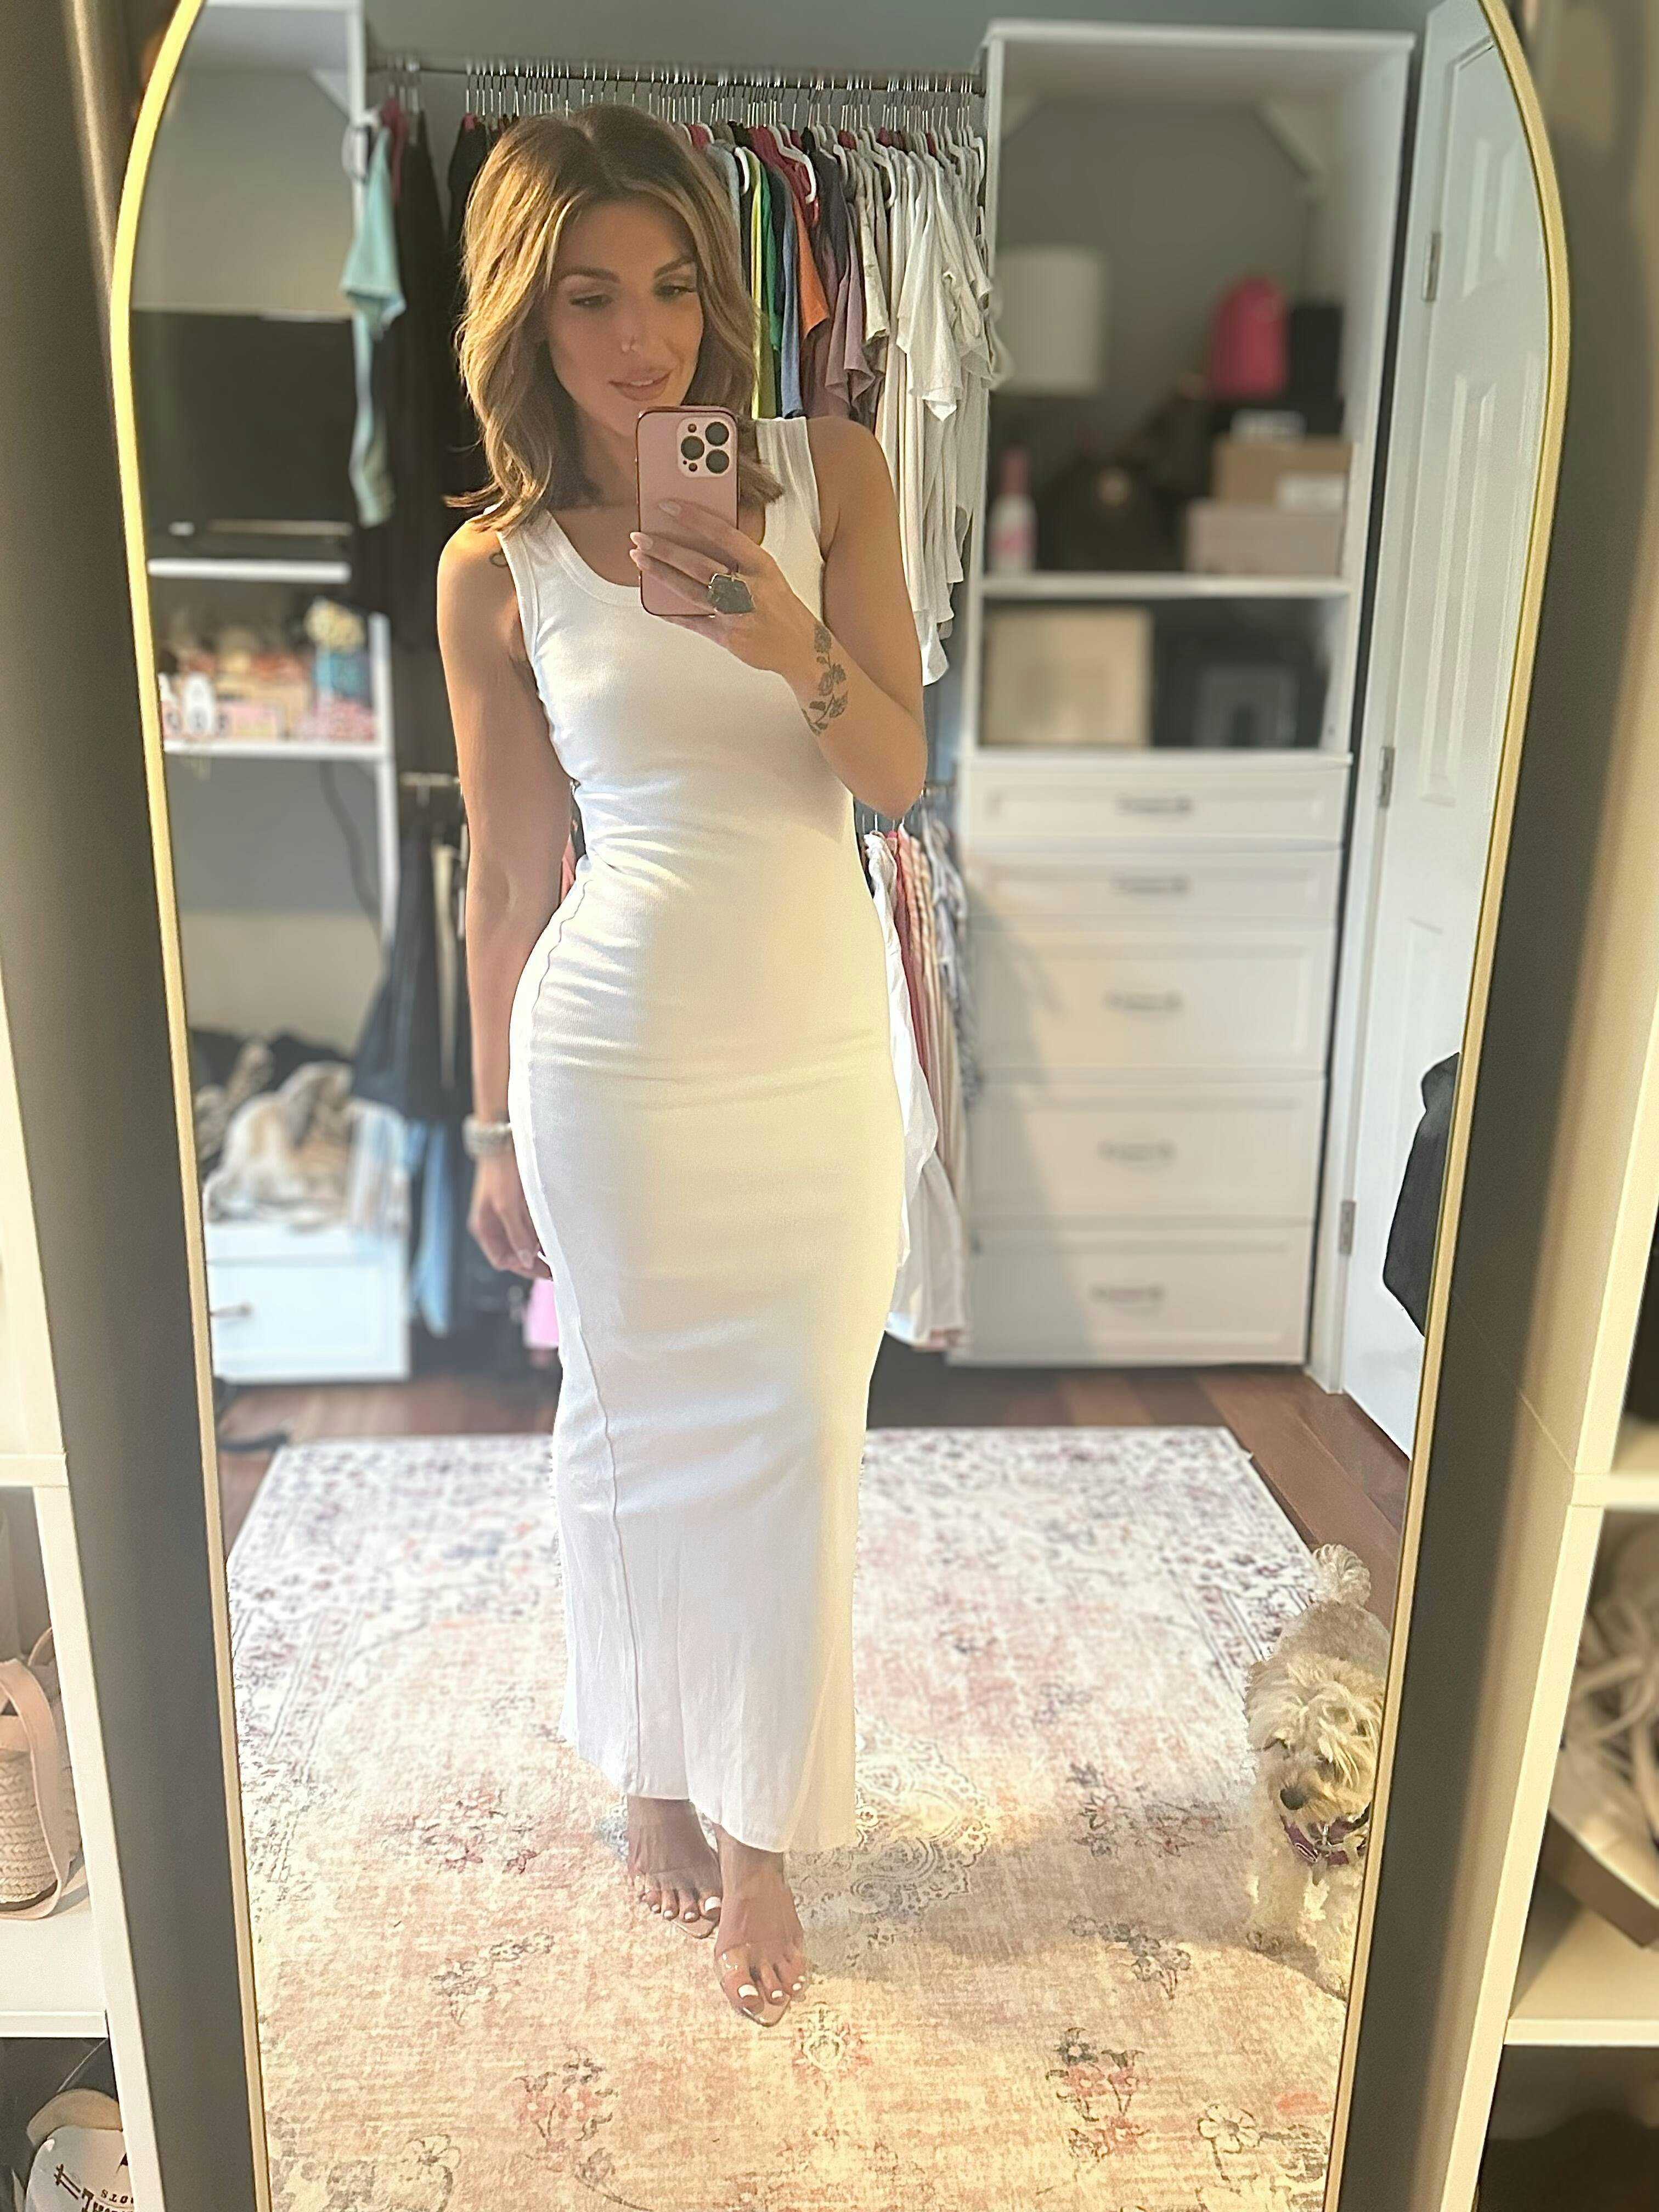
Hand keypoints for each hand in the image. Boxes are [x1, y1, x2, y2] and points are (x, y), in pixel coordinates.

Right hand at [468, 1149, 549, 1278]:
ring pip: (523, 1239)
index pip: (502, 1260)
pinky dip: (540, 1230)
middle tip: (556, 1267)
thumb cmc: (501, 1172)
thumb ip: (517, 1234)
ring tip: (558, 1250)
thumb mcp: (507, 1206)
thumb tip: (526, 1260)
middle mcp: (494, 1224)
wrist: (503, 1141)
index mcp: (484, 1228)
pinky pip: (529, 1225)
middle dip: (534, 1260)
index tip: (545, 1270)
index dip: (522, 1268)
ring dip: (539, 1246)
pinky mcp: (516, 1204)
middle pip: (514, 1252)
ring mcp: (505, 1214)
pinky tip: (553, 1231)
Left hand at [628, 501, 820, 696]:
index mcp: (762, 565)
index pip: (723, 534)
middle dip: (666, 548)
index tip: (669, 506)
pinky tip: (654, 601)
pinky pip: (694, 622)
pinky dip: (673, 612)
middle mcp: (749, 588)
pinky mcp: (728, 638)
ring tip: (640, 560)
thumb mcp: (768, 573)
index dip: (694, 517)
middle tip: (641, 537)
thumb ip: (739, 558)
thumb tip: (699, 540)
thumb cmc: (781, 607)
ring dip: (662, 573)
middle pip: (699, 563)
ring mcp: (737, 614)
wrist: (802, 648)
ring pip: (691, 590)